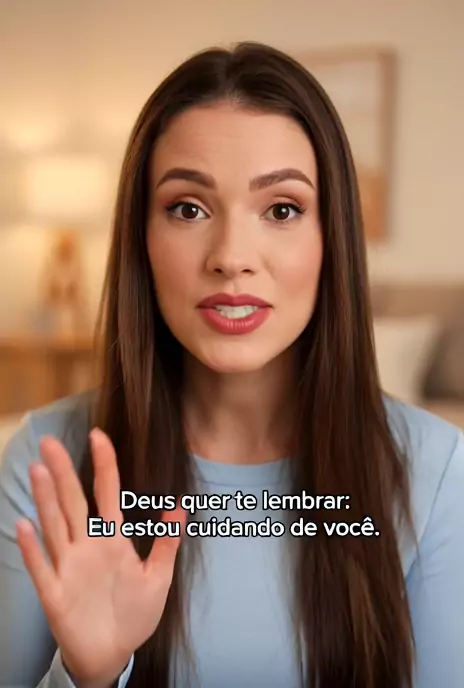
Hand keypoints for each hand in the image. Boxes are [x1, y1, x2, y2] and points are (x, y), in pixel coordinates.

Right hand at [16, 428, 184, 687]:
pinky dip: (33, 548)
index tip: (99, 435)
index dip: (104, 465)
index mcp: (111, 540)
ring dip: (46, 500)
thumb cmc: (134, 614)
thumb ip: (166, 543)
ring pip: (55, 527)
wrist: (113, 655)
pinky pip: (42, 568)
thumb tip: (181, 507)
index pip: (106, 494)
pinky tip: (24, 525)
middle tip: (50, 442)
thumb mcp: (158, 578)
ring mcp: (68, 568)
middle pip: (73, 502)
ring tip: (39, 471)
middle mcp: (86, 547)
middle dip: (62, 472)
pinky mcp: (55, 594)